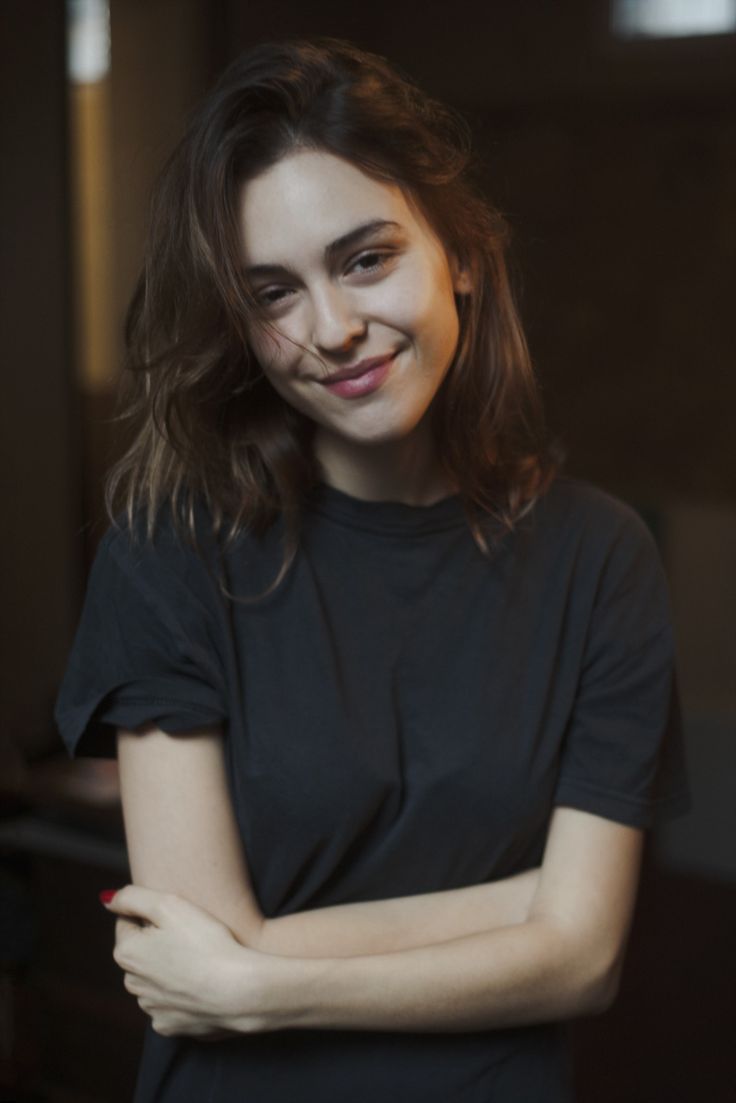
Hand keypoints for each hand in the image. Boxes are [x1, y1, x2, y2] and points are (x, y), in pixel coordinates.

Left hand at [104, 885, 267, 1037]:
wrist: (240, 991)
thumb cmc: (206, 942)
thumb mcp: (170, 904)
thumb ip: (132, 897)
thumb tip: (107, 900)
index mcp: (127, 953)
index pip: (127, 923)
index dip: (153, 916)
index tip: (178, 918)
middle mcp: (132, 985)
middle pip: (140, 953)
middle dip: (157, 943)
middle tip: (190, 936)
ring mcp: (151, 1009)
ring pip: (155, 980)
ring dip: (169, 970)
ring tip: (199, 960)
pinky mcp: (170, 1027)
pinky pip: (170, 1004)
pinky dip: (182, 995)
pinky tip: (201, 986)